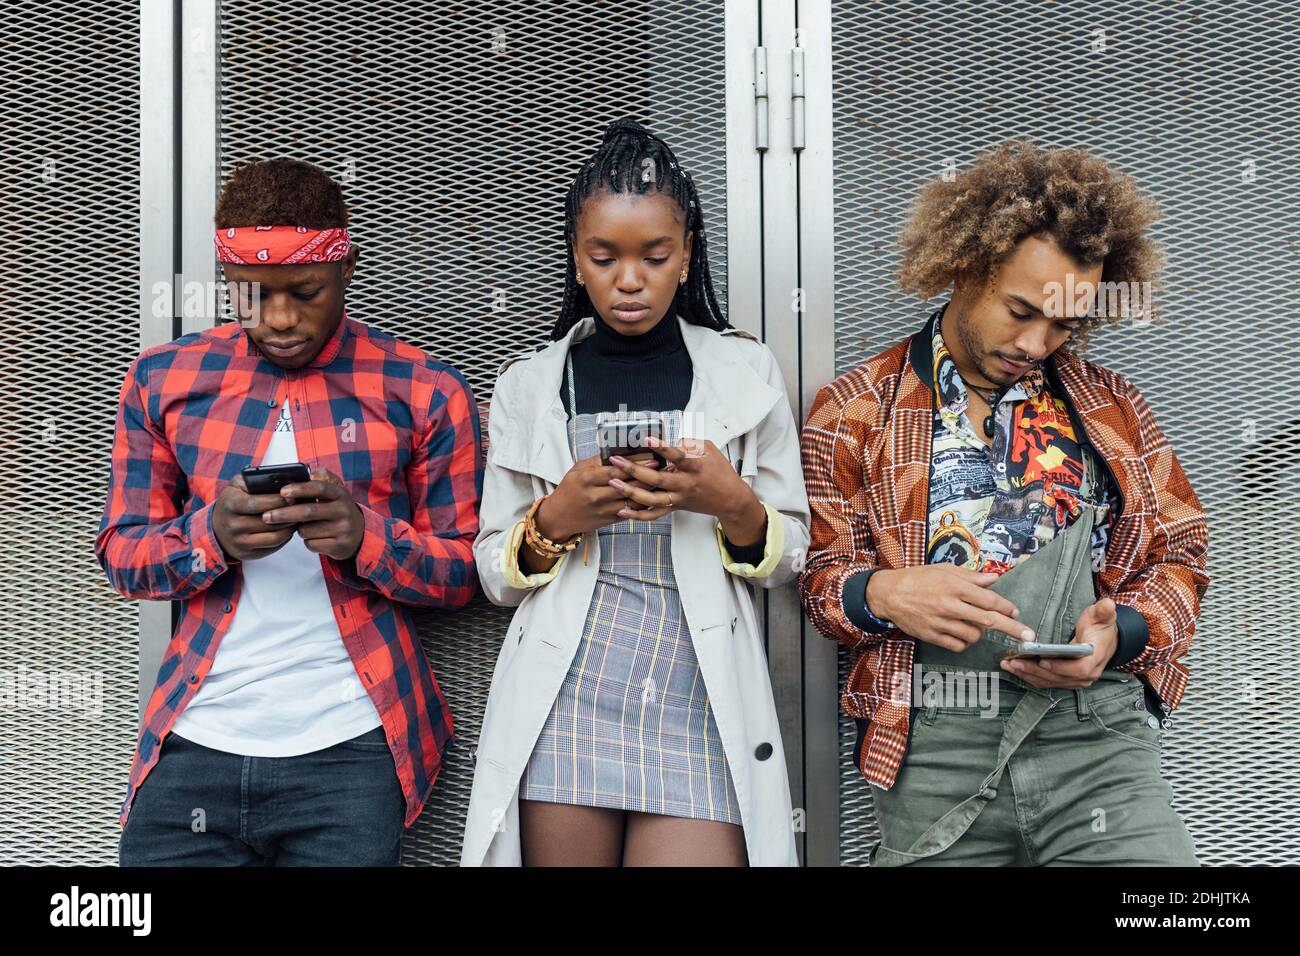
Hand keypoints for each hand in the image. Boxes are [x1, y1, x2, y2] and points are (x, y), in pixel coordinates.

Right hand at [212, 472, 300, 561]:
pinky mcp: (246, 554)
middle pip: (267, 522)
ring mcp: (238, 542)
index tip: (292, 497)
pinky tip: (288, 528)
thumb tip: (281, 480)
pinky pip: (272, 547)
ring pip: (273, 537)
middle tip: (301, 508)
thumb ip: (255, 479)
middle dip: (288, 515)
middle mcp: (232, 525)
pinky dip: (284, 538)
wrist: (217, 527)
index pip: (257, 503)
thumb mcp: (238, 485)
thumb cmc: (233, 501)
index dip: (277, 501)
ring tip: (297, 518)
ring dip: (289, 528)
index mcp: (230, 504)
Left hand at [258, 467, 365, 562]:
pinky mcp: (340, 546)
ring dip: (299, 529)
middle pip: (309, 512)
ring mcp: (343, 529)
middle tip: (267, 516)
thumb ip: (321, 481)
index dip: (300, 489)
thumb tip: (308, 471)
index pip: (319, 488)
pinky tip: (315, 537)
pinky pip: (312, 544)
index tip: (282, 492)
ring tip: (304, 526)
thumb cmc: (338, 511)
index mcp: (340, 494)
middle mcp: (344, 511)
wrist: (359, 535)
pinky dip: (308, 541)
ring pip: (307, 530)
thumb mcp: (335, 493)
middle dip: (284, 514)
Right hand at [534, 454, 660, 540]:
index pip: (616, 470)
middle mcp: (596, 495)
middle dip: (647, 476)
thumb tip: (620, 451)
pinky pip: (630, 511)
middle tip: (663, 468)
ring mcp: (604, 510)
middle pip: (627, 485)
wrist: (559, 516)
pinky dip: (643, 504)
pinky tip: (653, 496)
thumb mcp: (578, 469)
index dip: (636, 464)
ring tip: (662, 482)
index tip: (651, 457)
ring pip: (632, 500)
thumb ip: (598, 461)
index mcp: (587, 479)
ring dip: (649, 491)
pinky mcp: (609, 520)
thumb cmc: (570, 489)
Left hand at [604, 436, 762, 536]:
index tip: (647, 438)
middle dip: (633, 469)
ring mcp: (678, 498)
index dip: (662, 447)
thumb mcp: (710, 450)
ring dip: (630, 492)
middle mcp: (684, 484)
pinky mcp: (675, 507)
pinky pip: (654, 515)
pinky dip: (637, 515)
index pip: (676, 455)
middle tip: (615, 461)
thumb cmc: (720, 471)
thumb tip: (670, 440)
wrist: (730, 499)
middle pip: (656, 479)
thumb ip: (689, 443)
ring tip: (613, 483)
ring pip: (651, 499)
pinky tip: (622, 510)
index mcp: (694, 467)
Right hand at [867, 564, 1030, 651]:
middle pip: (988, 620)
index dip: (1007, 607)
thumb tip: (995, 579)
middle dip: (1012, 628)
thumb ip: (971, 577)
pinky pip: (958, 645)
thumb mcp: (944, 570)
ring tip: (974, 623)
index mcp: (954, 587)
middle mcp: (949, 606)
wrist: (888, 594)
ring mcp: (940, 623)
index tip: (1017, 612)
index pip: (989, 600)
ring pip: (974, 635)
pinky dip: (965, 642)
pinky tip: (962, 633)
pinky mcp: (932, 636)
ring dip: (981, 632)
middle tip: (1029, 635)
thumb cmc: (917, 578)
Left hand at [1001, 596, 1118, 688]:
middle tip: (1014, 662)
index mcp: (1095, 659)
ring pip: (1050, 682)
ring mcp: (1077, 680)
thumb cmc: (1100, 627)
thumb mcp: (1102, 616)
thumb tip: (1108, 603)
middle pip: (1058, 677)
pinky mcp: (1067, 681)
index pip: (1079, 668)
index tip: (1042, 660)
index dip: (1060, 667)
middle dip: (1034, 671)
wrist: (1105, 640)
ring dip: (1028, 675)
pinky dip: (1031, 677)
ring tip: (1008, 665)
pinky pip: (1048, 682)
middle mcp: (1087, 674)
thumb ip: (1103, 610)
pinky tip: (1015, 669)